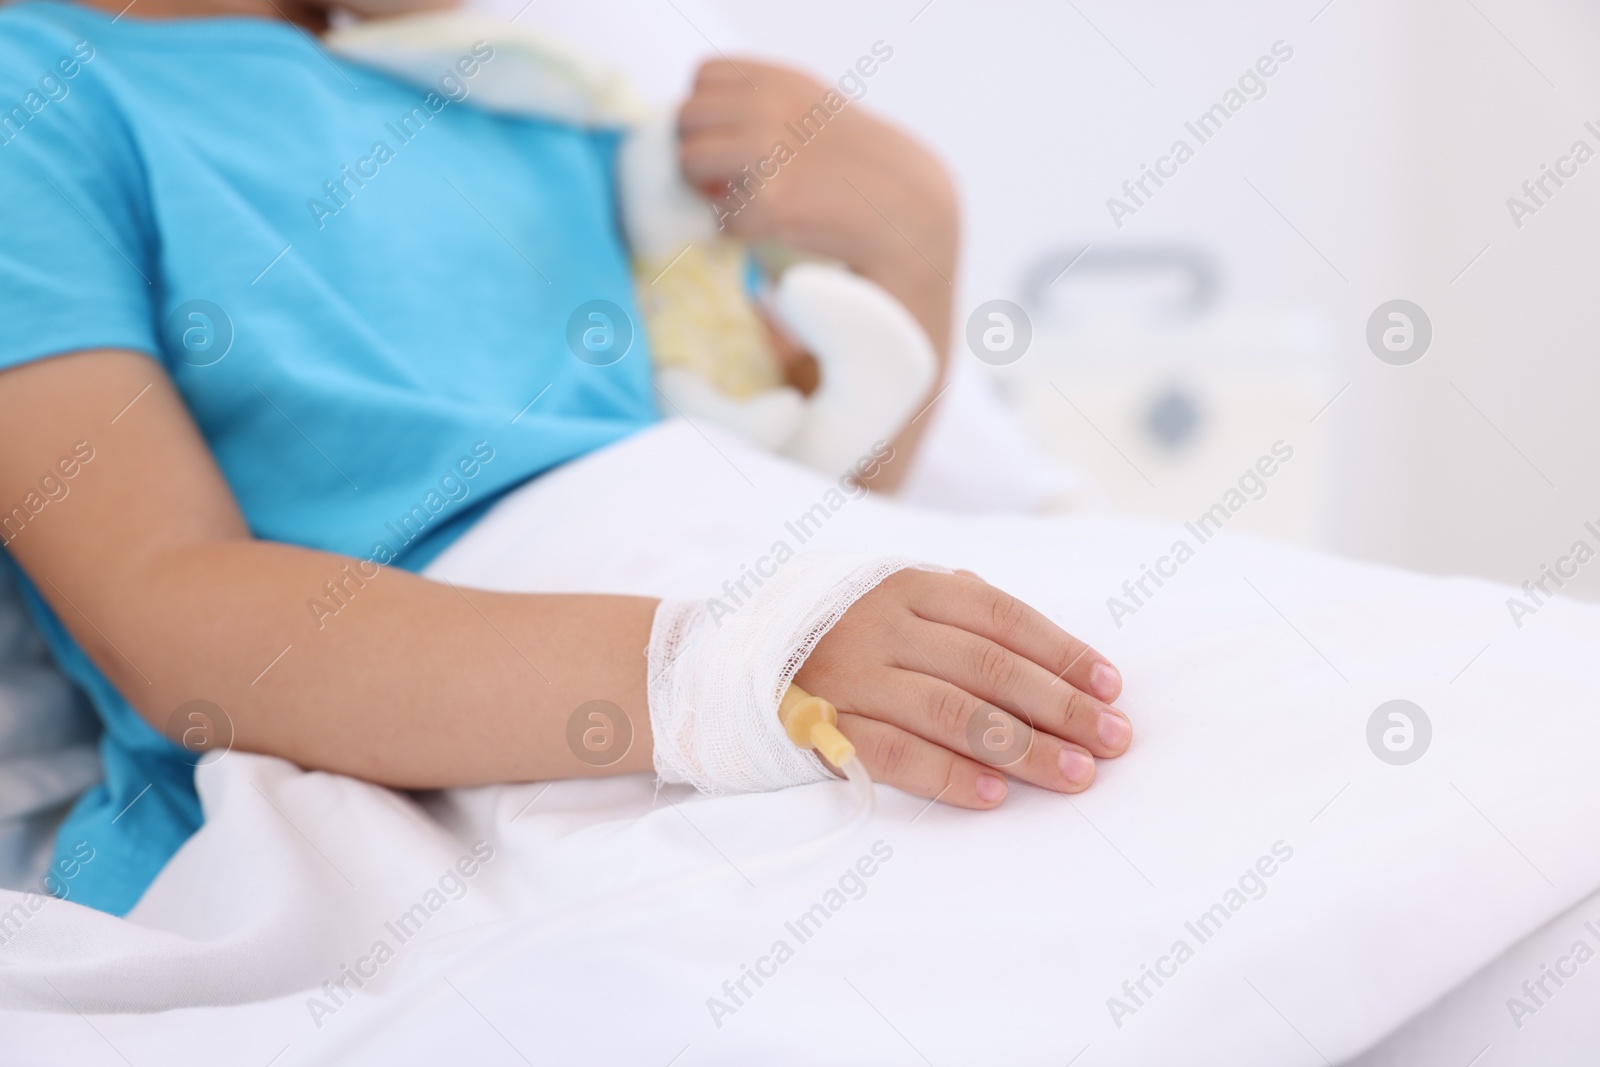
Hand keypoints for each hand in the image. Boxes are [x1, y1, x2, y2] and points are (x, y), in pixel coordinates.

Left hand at [676, 58, 957, 341]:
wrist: (909, 213)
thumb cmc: (859, 171)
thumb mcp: (815, 112)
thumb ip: (763, 107)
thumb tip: (696, 131)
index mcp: (782, 80)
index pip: (703, 79)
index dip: (707, 117)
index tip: (728, 144)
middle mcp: (771, 105)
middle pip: (686, 119)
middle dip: (699, 155)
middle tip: (729, 182)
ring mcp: (769, 150)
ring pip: (688, 162)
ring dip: (708, 190)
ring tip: (745, 205)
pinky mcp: (772, 201)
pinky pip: (720, 216)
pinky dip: (738, 231)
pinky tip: (773, 230)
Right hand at [793, 570, 1130, 808]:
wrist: (720, 658)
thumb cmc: (826, 627)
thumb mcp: (880, 592)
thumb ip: (947, 601)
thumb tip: (1027, 628)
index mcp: (905, 585)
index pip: (1002, 616)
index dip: (1062, 651)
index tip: (1111, 688)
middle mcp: (880, 625)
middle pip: (989, 666)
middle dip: (1060, 706)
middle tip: (1112, 740)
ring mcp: (850, 677)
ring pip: (951, 712)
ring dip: (1021, 747)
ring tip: (1074, 774)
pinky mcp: (821, 727)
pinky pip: (894, 754)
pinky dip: (947, 775)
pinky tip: (994, 795)